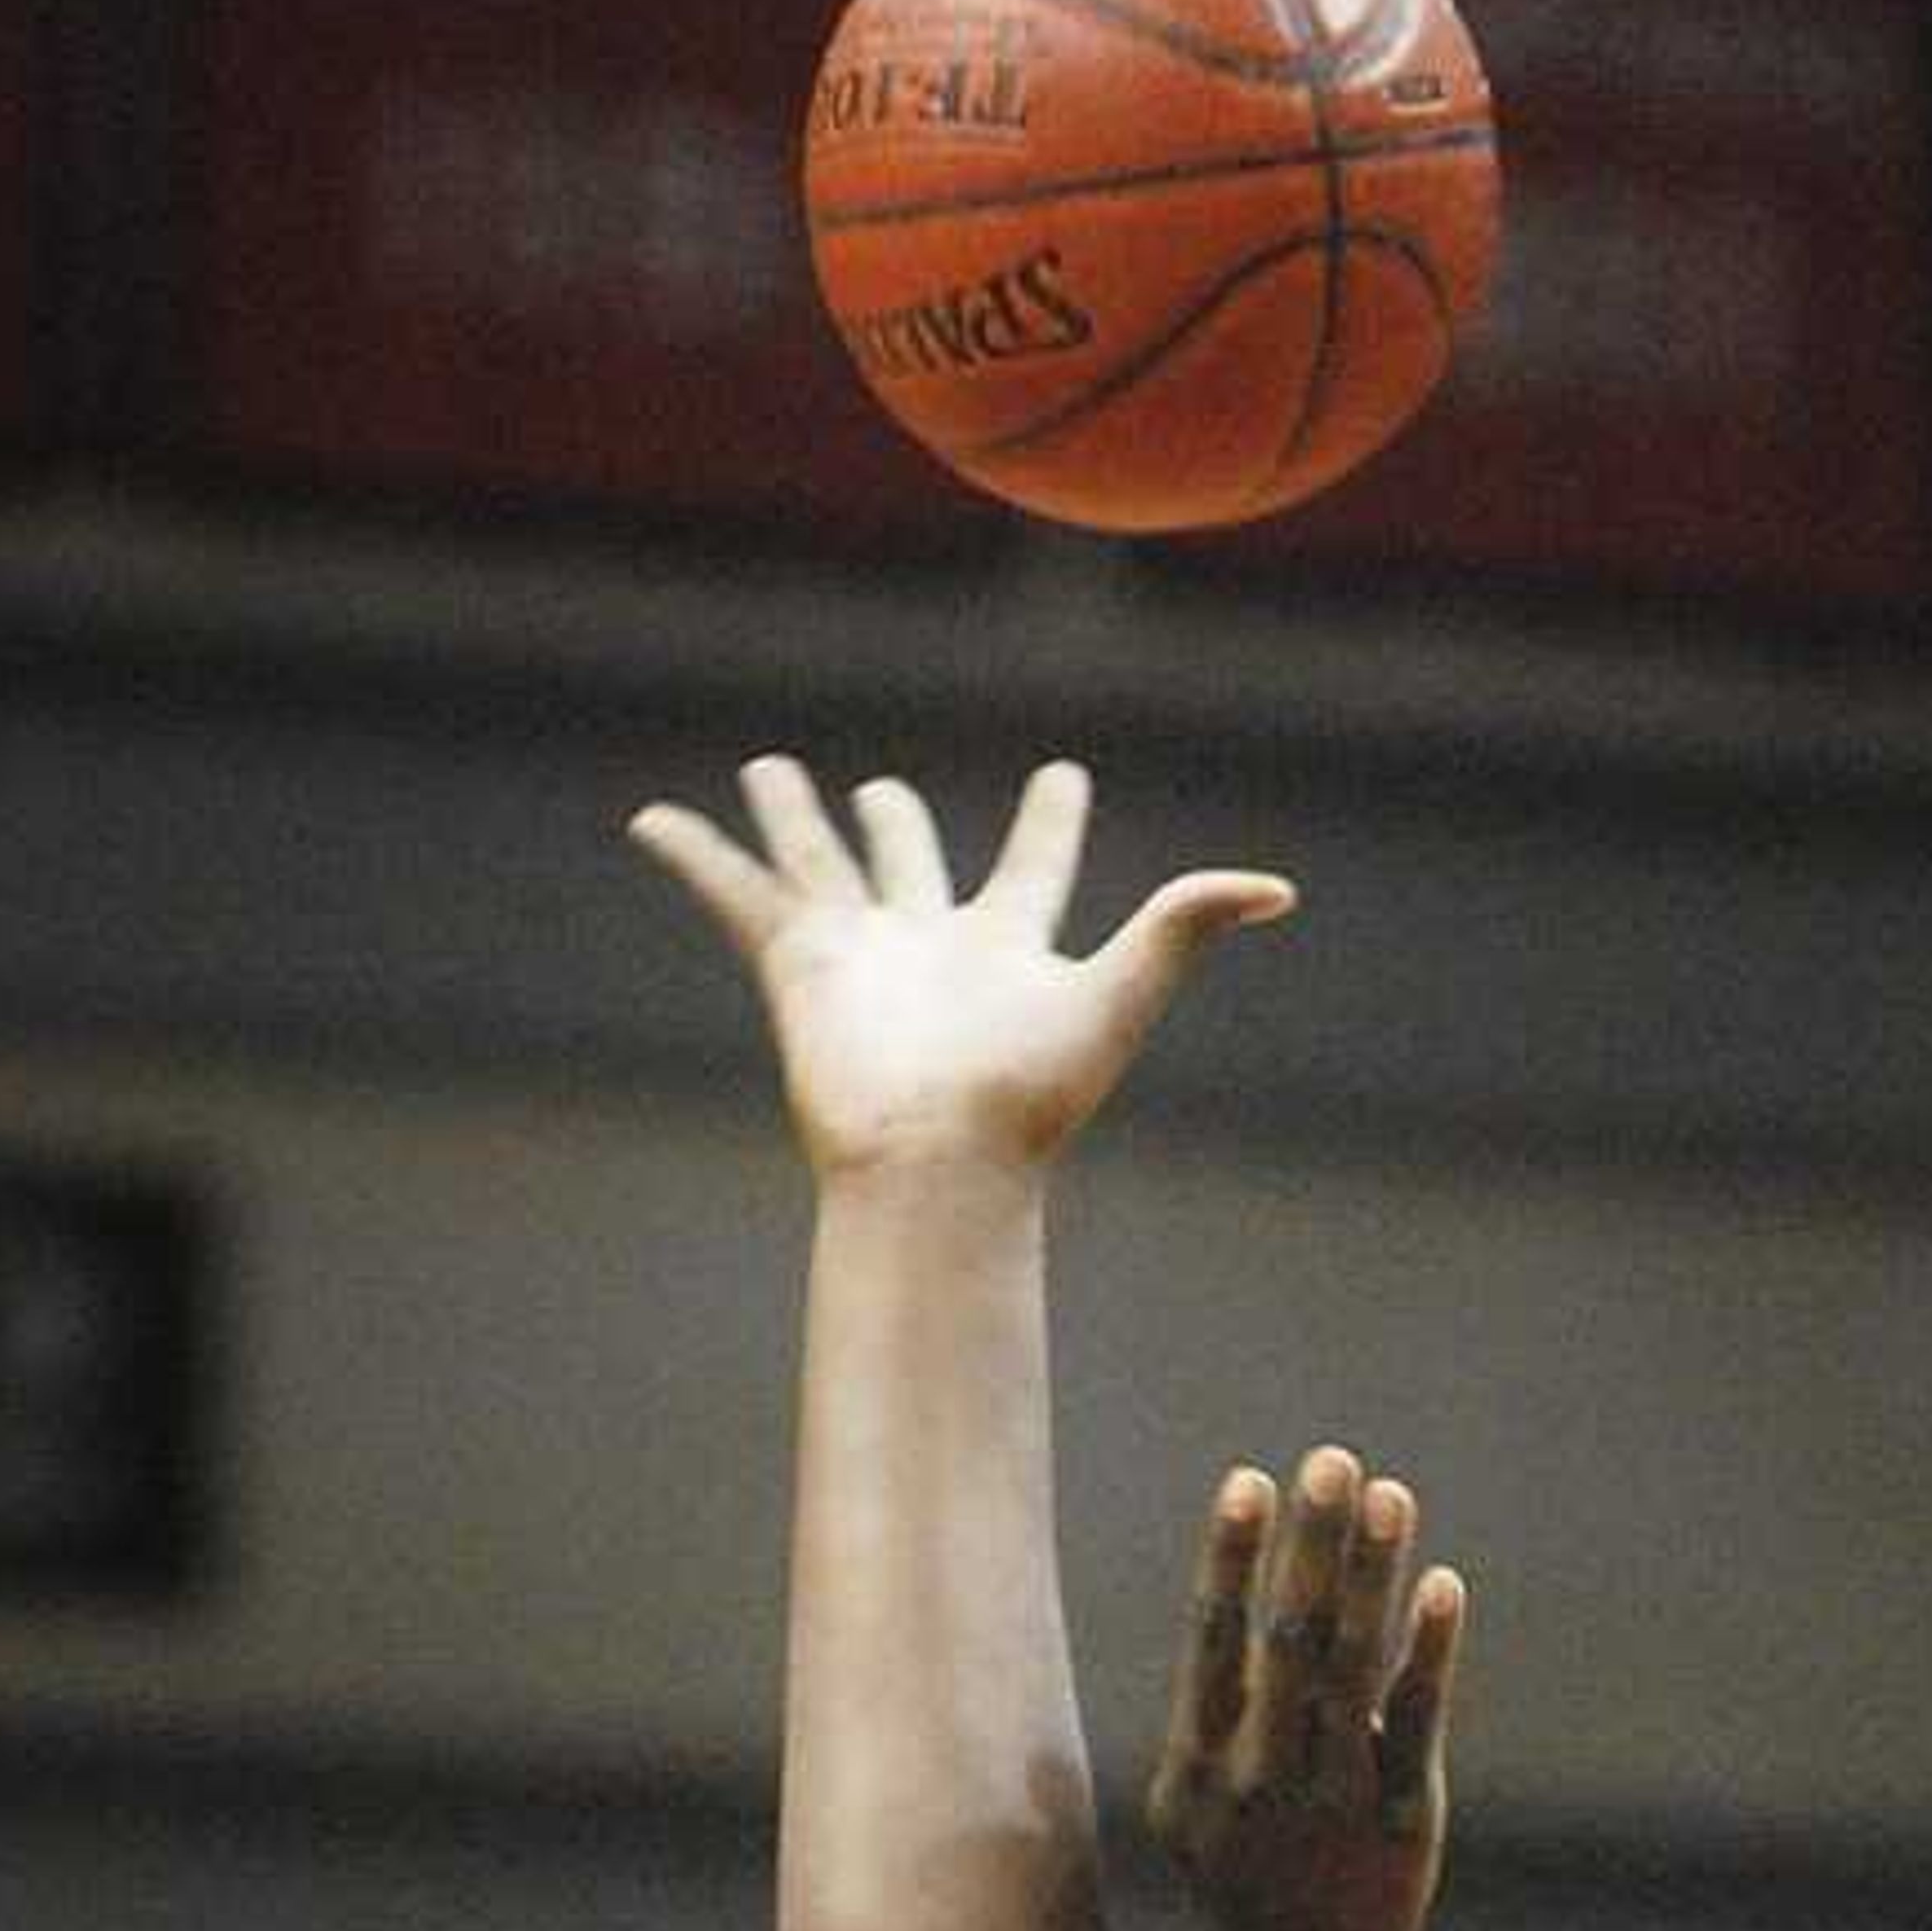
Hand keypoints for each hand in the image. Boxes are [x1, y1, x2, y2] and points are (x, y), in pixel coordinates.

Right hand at [627, 754, 1293, 1180]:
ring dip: (791, 820)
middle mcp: (928, 944)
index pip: (1034, 866)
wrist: (938, 1160)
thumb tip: (1280, 890)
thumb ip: (1185, 927)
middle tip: (879, 792)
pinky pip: (735, 895)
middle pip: (908, 864)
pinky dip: (694, 856)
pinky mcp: (796, 966)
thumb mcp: (1119, 992)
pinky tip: (652, 821)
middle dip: (893, 827)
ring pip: (816, 865)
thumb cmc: (1029, 1095)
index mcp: (1004, 945)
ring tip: (767, 769)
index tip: (1062, 775)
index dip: (1051, 820)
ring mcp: (857, 954)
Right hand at [1147, 1447, 1466, 1930]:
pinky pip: (1416, 1723)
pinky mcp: (1402, 1818)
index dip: (1233, 1560)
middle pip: (1288, 1642)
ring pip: (1354, 1671)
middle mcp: (1262, 1774)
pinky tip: (1443, 1587)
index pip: (1214, 1642)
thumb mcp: (1191, 1800)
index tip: (1251, 1483)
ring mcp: (1334, 1797)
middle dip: (1309, 1548)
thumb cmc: (1236, 1871)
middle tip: (1330, 1461)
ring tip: (1389, 1495)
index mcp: (1201, 1760)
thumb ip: (1210, 1709)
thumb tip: (1228, 1597)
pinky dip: (1429, 1652)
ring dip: (1371, 1578)